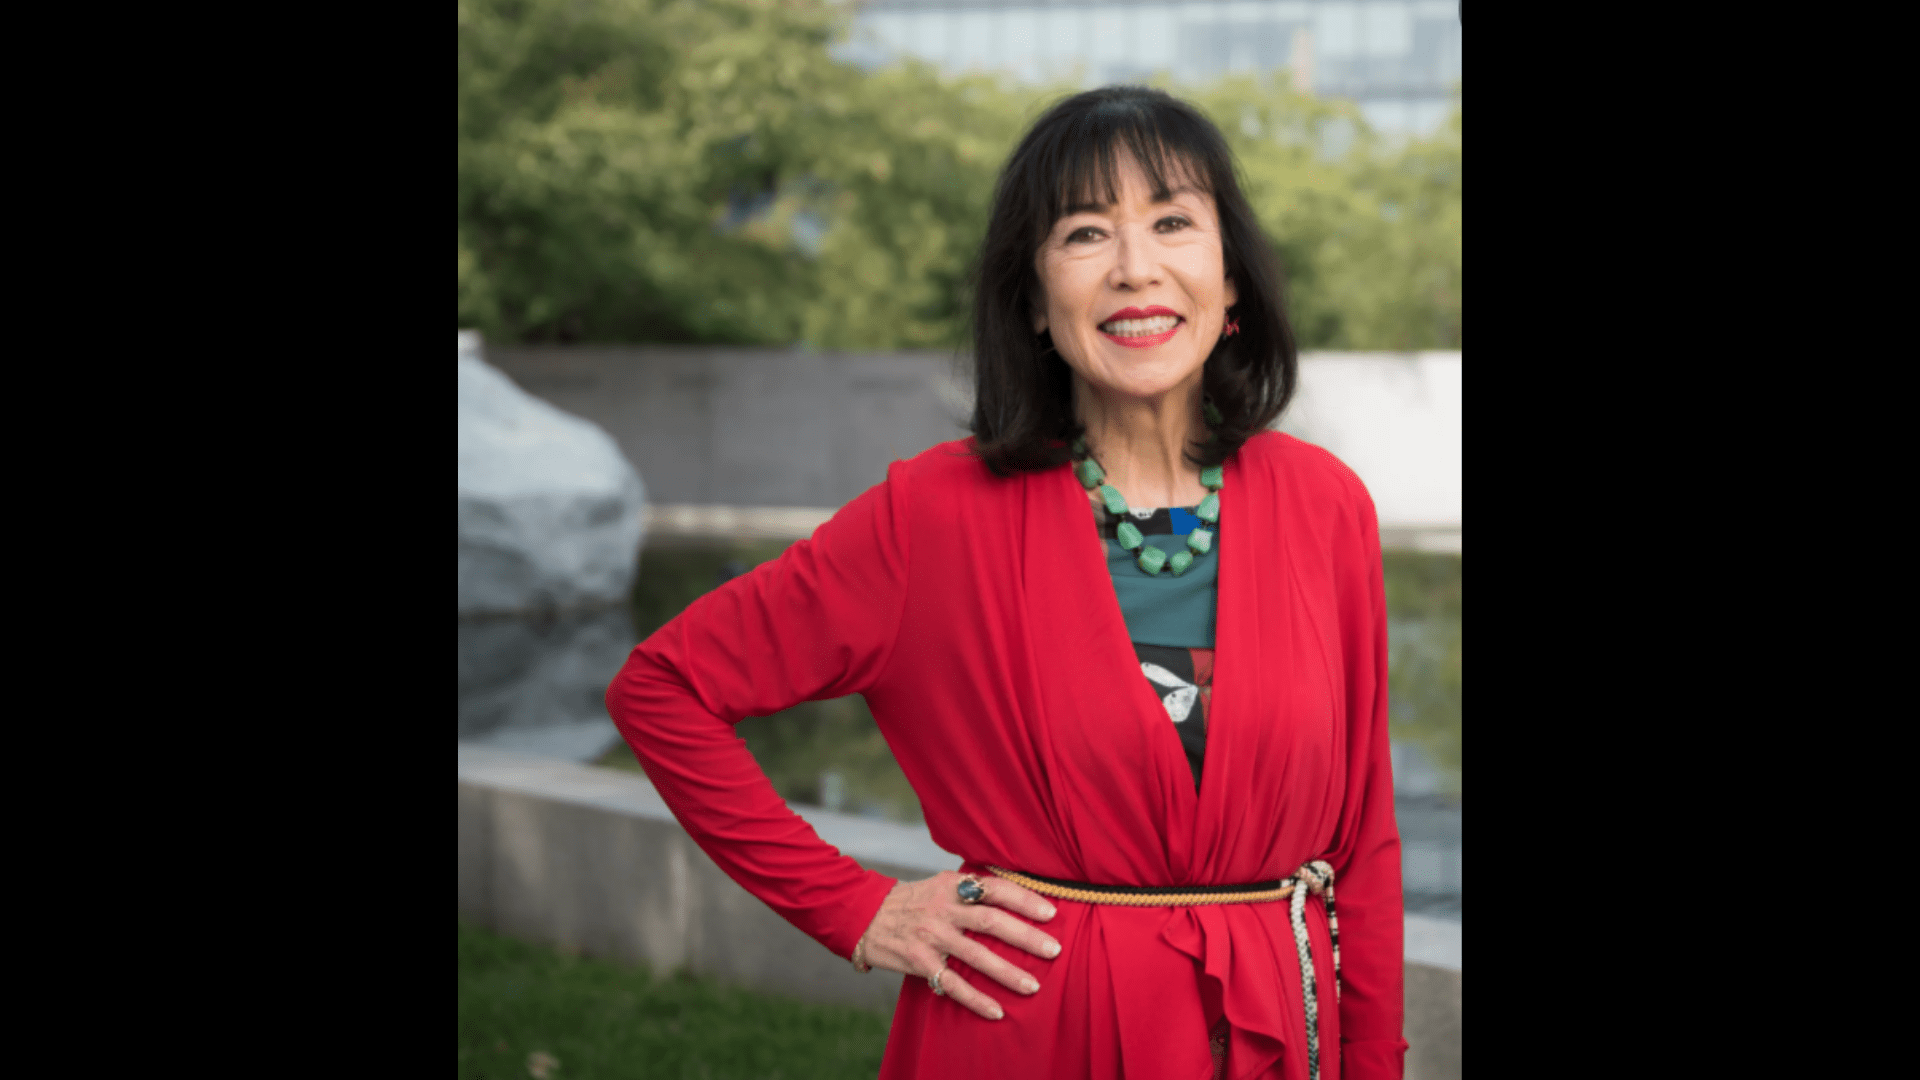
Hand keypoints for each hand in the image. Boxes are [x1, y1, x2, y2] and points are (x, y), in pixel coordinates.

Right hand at [853, 870, 1062, 1019]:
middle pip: (991, 921)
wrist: (864, 915)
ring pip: (976, 955)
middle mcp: (943, 909)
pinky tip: (996, 1011)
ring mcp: (931, 936)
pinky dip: (976, 999)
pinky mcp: (920, 962)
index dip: (1024, 899)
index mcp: (951, 886)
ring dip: (1007, 972)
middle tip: (1053, 950)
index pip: (994, 889)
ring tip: (1032, 986)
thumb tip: (1014, 894)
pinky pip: (952, 984)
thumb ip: (971, 889)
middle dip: (1025, 937)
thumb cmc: (911, 900)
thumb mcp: (939, 884)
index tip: (1050, 912)